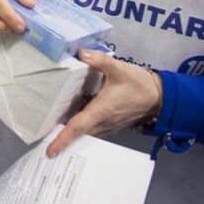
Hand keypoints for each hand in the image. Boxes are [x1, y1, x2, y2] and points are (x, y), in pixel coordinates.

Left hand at [46, 49, 162, 157]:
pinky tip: (74, 116)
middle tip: (43, 135)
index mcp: (101, 110)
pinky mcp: (113, 124)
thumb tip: (80, 52)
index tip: (50, 151)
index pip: (78, 127)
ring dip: (72, 132)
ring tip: (53, 126)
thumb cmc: (139, 83)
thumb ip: (99, 60)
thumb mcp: (119, 68)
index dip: (63, 139)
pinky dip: (83, 127)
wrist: (160, 96)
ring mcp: (109, 125)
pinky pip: (94, 129)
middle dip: (62, 137)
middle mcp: (103, 122)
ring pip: (87, 132)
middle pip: (79, 133)